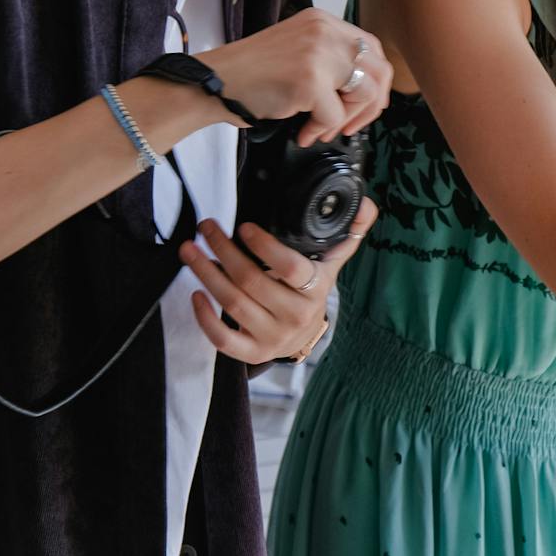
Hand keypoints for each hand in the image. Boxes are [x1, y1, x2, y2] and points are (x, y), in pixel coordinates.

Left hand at [177, 199, 377, 364]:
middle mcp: (295, 315)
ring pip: (233, 304)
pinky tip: (195, 294)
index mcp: (315, 289)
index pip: (290, 267)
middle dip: (223, 251)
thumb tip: (366, 204)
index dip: (265, 247)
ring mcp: (273, 337)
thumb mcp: (332, 262)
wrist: (305, 334)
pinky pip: (224, 340)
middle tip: (205, 228)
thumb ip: (347, 232)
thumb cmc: (312, 290)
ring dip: (206, 274)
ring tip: (189, 250)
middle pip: (252, 281)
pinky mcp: (253, 352)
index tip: (244, 227)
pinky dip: (206, 318)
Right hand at [195, 9, 392, 147]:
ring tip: (322, 127)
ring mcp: (319, 54)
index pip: (371, 48)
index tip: (363, 104)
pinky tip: (303, 132)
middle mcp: (325, 31)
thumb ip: (330, 60)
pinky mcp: (310, 80)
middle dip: (371, 105)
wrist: (214, 82)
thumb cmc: (251, 75)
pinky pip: (335, 115)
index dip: (374, 81)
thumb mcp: (299, 51)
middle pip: (378, 70)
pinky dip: (321, 130)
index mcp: (323, 22)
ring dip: (346, 119)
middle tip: (352, 125)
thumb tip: (364, 92)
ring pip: (364, 93)